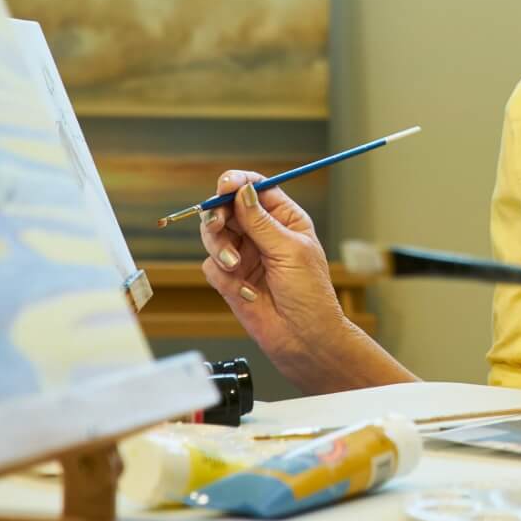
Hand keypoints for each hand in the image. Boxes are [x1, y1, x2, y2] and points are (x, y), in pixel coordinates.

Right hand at [197, 170, 395, 392]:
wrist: (303, 337)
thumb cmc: (310, 294)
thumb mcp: (289, 250)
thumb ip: (261, 222)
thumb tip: (242, 191)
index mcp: (284, 219)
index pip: (256, 188)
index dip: (237, 183)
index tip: (224, 185)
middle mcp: (262, 233)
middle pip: (227, 208)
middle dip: (218, 215)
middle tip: (218, 225)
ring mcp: (244, 255)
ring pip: (213, 235)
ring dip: (219, 247)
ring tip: (234, 264)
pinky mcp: (230, 278)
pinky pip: (211, 266)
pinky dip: (224, 277)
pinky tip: (246, 291)